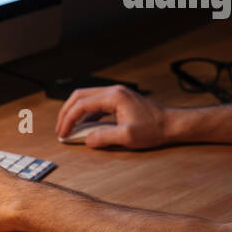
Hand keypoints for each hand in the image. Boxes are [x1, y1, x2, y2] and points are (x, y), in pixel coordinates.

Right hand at [54, 84, 169, 148]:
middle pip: (80, 96)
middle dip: (66, 113)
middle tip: (60, 129)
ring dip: (76, 113)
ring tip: (69, 129)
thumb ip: (104, 137)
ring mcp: (117, 95)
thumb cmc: (154, 128)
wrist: (172, 124)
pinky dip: (87, 115)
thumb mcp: (127, 136)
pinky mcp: (120, 101)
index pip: (81, 105)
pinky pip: (97, 105)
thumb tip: (86, 139)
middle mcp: (113, 91)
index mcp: (113, 96)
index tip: (62, 134)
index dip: (68, 120)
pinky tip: (86, 127)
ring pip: (87, 99)